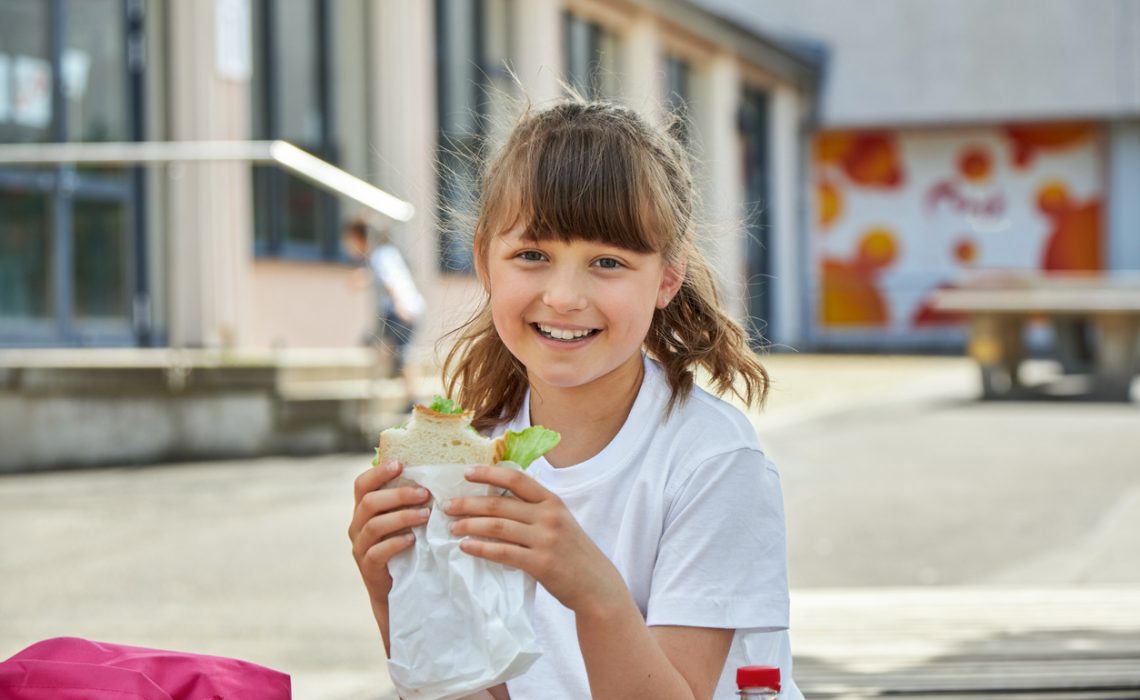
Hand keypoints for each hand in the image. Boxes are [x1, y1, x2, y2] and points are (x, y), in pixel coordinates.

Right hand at [348, 461, 431, 605]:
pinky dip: (396, 543)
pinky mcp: (368, 567)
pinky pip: (377, 552)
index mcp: (363, 509)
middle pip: (369, 502)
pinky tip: (413, 539)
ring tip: (426, 515)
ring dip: (402, 517)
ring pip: (374, 525)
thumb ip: (406, 501)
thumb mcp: (401, 521)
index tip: (400, 465)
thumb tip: (430, 475)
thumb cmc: (402, 546)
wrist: (394, 588)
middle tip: (424, 493)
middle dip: (398, 494)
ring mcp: (360, 546)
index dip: (378, 473)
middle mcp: (357, 525)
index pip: (362, 484)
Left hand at [444, 466, 627, 614]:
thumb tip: (496, 500)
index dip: (489, 473)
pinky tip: (466, 547)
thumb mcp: (559, 521)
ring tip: (452, 528)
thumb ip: (534, 509)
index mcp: (552, 501)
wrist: (596, 585)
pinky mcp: (540, 563)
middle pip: (499, 503)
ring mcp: (545, 539)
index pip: (516, 478)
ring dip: (469, 525)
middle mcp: (549, 516)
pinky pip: (502, 552)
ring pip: (497, 526)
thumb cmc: (573, 552)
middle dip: (468, 503)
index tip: (466, 473)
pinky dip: (480, 548)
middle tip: (447, 506)